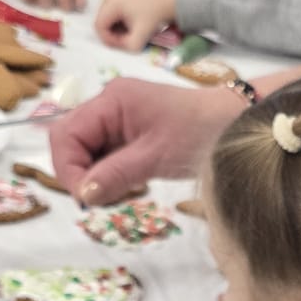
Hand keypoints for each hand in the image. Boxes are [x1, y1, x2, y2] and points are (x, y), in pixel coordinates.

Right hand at [49, 77, 239, 204]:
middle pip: (70, 142)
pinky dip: (108, 175)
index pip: (67, 134)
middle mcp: (109, 106)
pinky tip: (129, 185)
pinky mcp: (128, 133)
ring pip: (85, 152)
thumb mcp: (155, 156)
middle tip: (101, 199)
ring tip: (121, 192)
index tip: (86, 198)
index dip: (68, 168)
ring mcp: (118, 119)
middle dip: (78, 173)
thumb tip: (83, 195)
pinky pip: (104, 155)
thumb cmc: (199, 131)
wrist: (233, 121)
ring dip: (94, 177)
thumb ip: (115, 174)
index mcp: (111, 102)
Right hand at [96, 0, 176, 51]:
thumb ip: (126, 46)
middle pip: (100, 22)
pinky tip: (127, 25)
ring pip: (103, 20)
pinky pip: (108, 15)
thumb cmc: (153, 19)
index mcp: (113, 2)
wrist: (163, 5)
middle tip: (126, 39)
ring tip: (128, 32)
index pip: (99, 25)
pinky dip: (115, 24)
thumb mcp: (141, 37)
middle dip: (111, 34)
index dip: (108, 38)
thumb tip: (115, 45)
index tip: (122, 43)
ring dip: (113, 30)